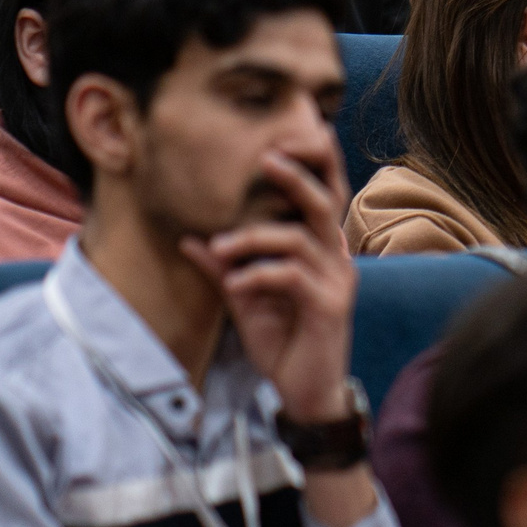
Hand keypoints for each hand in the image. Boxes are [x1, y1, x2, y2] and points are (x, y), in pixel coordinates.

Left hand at [177, 150, 356, 423]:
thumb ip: (225, 267)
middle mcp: (336, 259)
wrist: (306, 391)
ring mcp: (336, 281)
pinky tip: (236, 284)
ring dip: (254, 238)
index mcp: (322, 250)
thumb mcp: (247, 298)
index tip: (295, 136)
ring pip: (300, 239)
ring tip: (220, 245)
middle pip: (324, 203)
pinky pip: (291, 276)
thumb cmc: (283, 341)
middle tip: (266, 157)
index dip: (317, 166)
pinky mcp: (329, 306)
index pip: (326, 197)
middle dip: (296, 177)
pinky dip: (258, 274)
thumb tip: (190, 239)